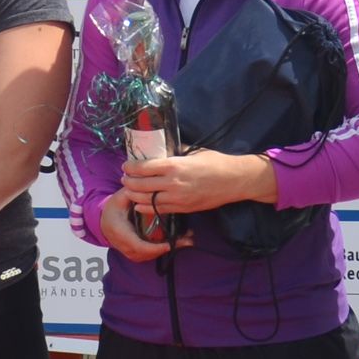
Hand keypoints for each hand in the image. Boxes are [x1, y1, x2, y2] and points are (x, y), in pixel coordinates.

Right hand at [99, 189, 183, 262]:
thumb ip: (131, 193)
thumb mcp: (119, 199)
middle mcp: (124, 245)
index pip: (138, 245)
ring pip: (150, 256)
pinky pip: (149, 255)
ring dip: (168, 249)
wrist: (104, 222)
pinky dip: (163, 250)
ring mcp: (129, 252)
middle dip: (167, 248)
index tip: (169, 244)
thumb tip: (142, 186)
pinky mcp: (135, 254)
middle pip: (147, 253)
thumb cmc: (113, 209)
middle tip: (187, 241)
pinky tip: (178, 242)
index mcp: (120, 231)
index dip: (155, 247)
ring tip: (187, 241)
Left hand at [121, 151, 275, 216]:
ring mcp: (178, 198)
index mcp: (175, 166)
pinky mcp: (183, 208)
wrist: (234, 181)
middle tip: (124, 178)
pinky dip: (146, 208)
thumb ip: (176, 151)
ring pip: (147, 200)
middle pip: (141, 185)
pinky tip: (139, 204)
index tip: (126, 165)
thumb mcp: (194, 152)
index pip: (144, 168)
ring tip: (128, 190)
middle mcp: (173, 183)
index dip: (131, 167)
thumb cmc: (216, 163)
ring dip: (134, 195)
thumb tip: (162, 149)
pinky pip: (159, 210)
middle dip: (129, 181)